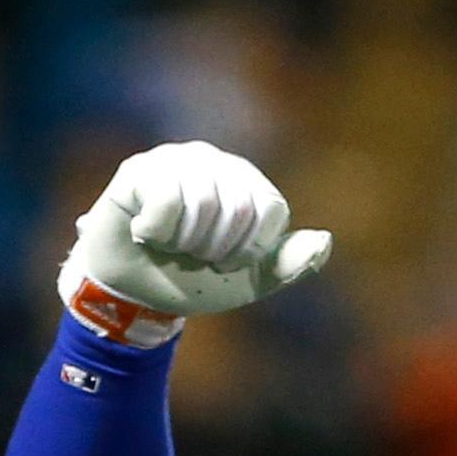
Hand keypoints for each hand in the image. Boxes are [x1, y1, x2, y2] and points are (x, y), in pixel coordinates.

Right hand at [59, 142, 332, 345]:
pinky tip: (143, 233)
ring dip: (184, 244)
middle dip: (215, 249)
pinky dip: (155, 233)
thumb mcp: (247, 281)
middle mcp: (214, 162)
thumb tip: (325, 241)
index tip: (224, 262)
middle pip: (239, 208)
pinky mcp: (138, 169)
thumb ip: (287, 264)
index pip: (270, 209)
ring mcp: (175, 160)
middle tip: (192, 255)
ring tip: (169, 245)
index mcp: (246, 183)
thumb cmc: (190, 280)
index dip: (249, 249)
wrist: (131, 296)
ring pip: (203, 203)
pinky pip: (165, 200)